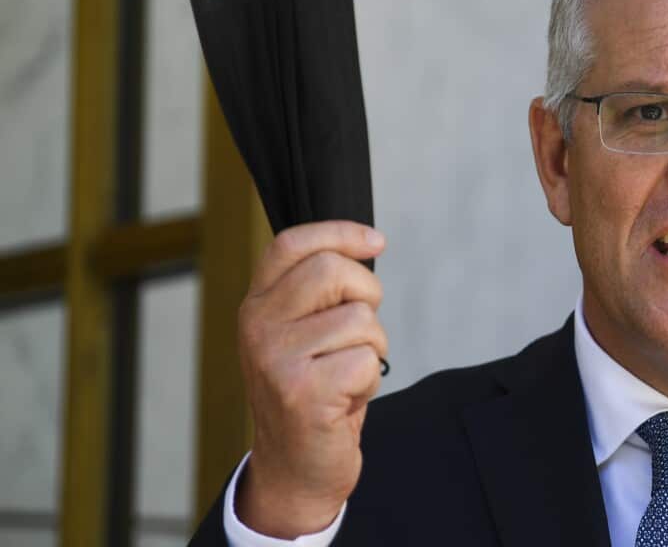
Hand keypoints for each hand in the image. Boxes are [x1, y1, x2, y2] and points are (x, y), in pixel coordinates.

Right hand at [235, 220, 387, 537]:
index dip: (339, 233)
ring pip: (360, 318)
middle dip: (368, 295)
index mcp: (257, 305)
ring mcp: (275, 359)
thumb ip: (320, 293)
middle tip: (361, 332)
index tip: (377, 242)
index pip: (291, 244)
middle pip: (333, 270)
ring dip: (372, 348)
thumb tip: (367, 244)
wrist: (296, 468)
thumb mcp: (303, 335)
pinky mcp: (302, 391)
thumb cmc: (313, 394)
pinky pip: (367, 359)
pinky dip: (370, 379)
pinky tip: (347, 400)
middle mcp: (257, 326)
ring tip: (347, 375)